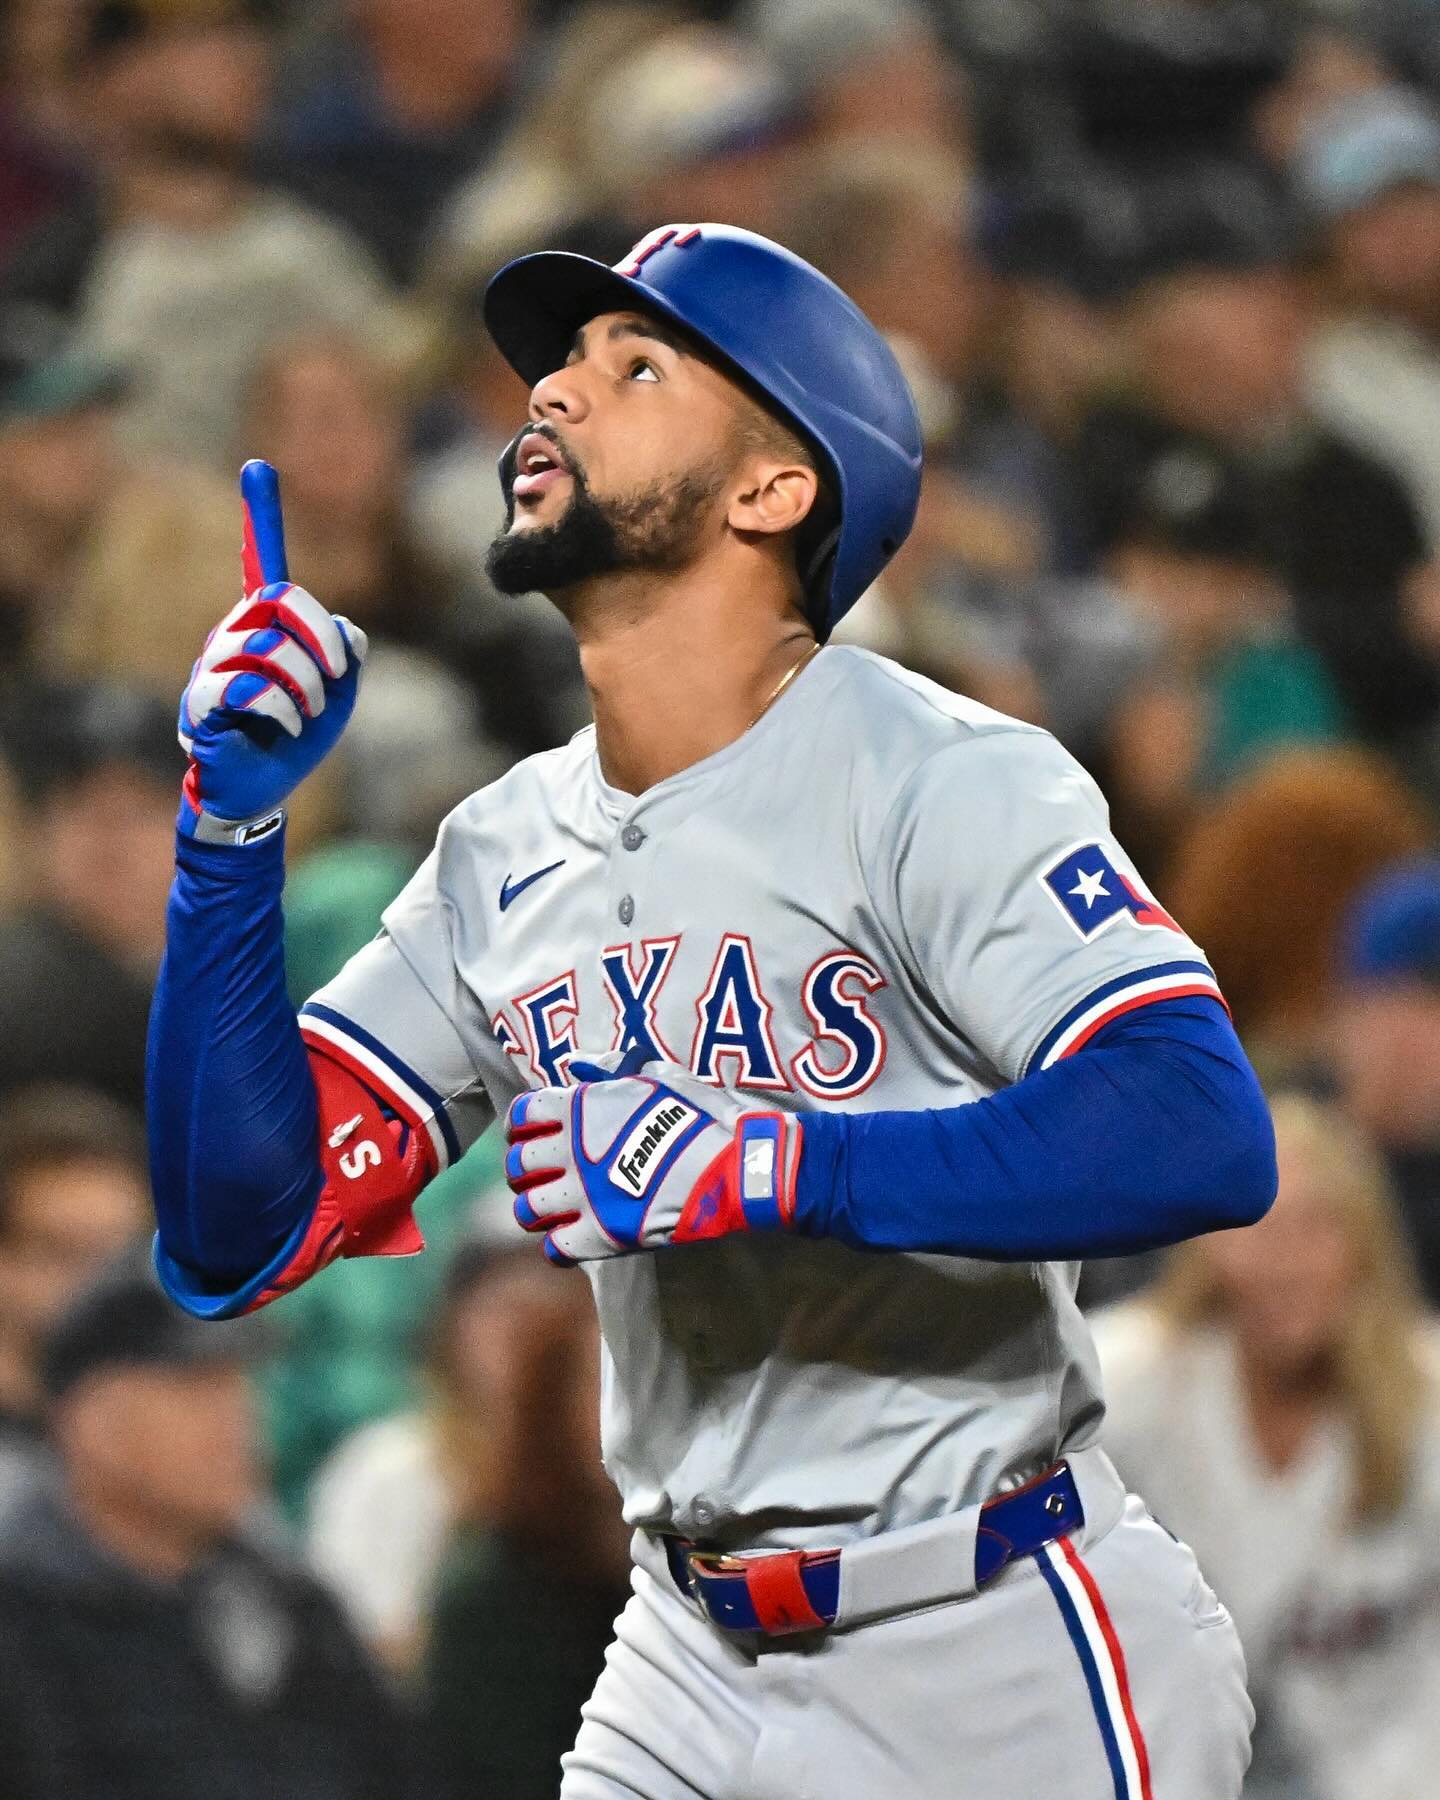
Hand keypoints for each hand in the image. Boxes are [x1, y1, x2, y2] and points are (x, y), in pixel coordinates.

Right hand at [178, 460, 366, 840]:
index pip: (260, 565)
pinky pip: (248, 688)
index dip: (258, 518)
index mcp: (265, 626)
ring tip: (304, 716)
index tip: (255, 467)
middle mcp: (234, 634)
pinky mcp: (202, 703)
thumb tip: (346, 629)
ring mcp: (214, 666)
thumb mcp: (339, 694)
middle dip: (320, 639)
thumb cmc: (294, 738)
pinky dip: (280, 711)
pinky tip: (281, 727)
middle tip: (332, 675)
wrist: (261, 790)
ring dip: (306, 689)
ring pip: (269, 648)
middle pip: (282, 599)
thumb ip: (345, 655)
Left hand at [504, 1057, 801, 1264]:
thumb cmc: (701, 1116)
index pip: (522, 1114)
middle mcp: (570, 1150)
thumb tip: (578, 1066)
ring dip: (537, 1210)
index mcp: (580, 1107)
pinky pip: (554, 1249)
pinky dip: (559, 1247)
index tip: (533, 1134)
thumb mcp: (656, 1078)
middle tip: (545, 1177)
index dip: (522, 1125)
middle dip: (525, 1172)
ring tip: (556, 1212)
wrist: (732, 1165)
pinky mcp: (598, 1235)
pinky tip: (575, 1240)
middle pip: (517, 1165)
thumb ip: (610, 1072)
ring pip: (526, 1210)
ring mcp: (582, 1195)